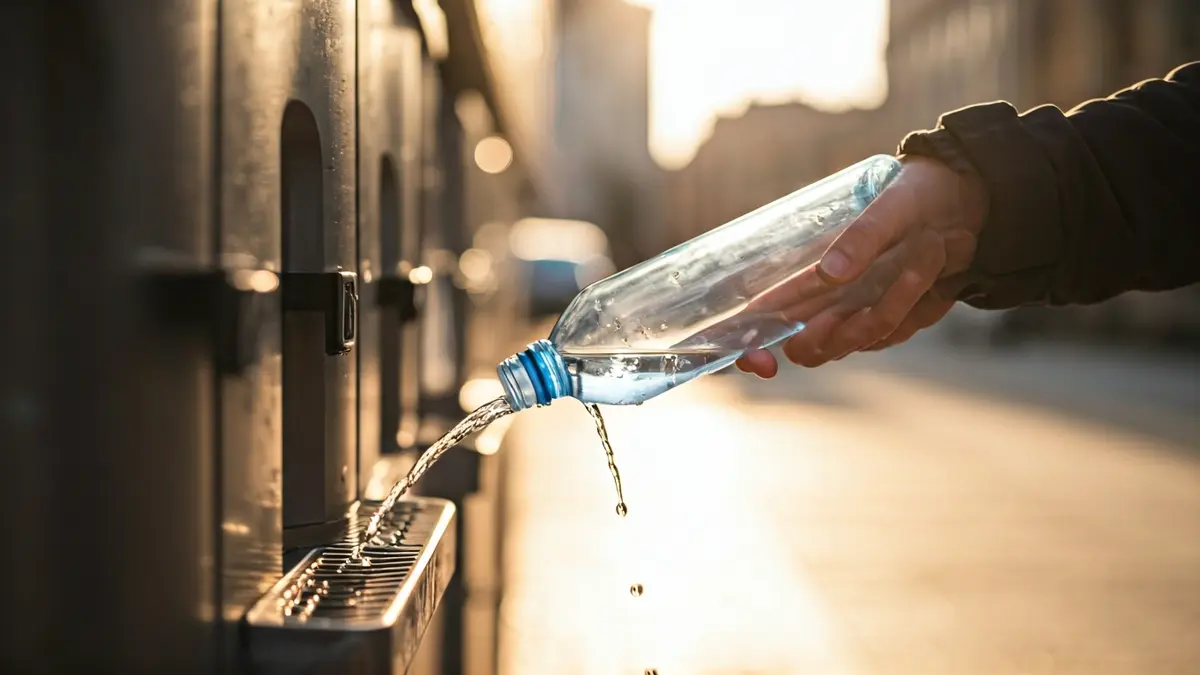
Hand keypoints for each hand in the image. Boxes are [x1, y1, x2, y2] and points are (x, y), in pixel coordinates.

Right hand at [735, 155, 987, 376]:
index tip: (759, 362)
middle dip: (828, 337)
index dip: (751, 348)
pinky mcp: (896, 322)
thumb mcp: (892, 207)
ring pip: (860, 340)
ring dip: (898, 297)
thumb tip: (829, 274)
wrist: (966, 203)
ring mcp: (863, 315)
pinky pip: (897, 332)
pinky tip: (936, 265)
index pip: (763, 318)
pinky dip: (919, 300)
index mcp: (810, 273)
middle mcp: (829, 300)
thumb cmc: (917, 195)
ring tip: (931, 245)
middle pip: (807, 350)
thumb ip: (861, 238)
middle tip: (858, 306)